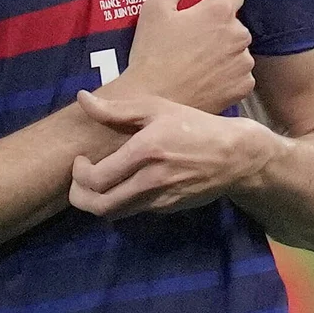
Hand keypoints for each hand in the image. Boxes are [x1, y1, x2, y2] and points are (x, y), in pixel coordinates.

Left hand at [69, 90, 280, 219]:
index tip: (81, 160)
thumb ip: (117, 109)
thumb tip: (82, 99)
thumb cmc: (195, 125)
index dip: (78, 175)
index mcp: (145, 151)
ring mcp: (160, 198)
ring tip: (99, 184)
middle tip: (81, 180)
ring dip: (99, 202)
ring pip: (115, 213)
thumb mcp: (158, 108)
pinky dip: (123, 201)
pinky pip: (135, 210)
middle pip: (100, 206)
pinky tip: (127, 184)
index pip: (96, 178)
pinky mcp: (168, 208)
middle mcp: (151, 180)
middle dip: (79, 197)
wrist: (235, 155)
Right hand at [103, 0, 253, 114]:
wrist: (152, 99)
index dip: (218, 1)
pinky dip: (228, 75)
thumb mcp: (157, 8)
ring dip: (225, 52)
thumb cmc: (151, 53)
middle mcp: (239, 34)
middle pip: (236, 23)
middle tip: (192, 41)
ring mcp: (243, 62)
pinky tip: (206, 79)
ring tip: (197, 63)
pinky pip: (241, 74)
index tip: (200, 14)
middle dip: (220, 29)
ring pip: (239, 49)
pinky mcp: (243, 85)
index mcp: (220, 11)